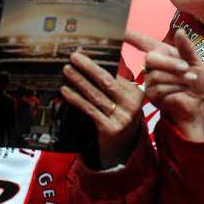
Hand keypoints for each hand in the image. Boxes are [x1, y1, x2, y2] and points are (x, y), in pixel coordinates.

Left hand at [61, 52, 143, 168]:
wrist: (123, 151)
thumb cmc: (120, 119)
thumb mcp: (124, 101)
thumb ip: (115, 83)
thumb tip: (95, 60)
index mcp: (137, 93)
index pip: (116, 73)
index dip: (99, 62)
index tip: (85, 52)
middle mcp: (132, 104)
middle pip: (107, 81)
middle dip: (89, 67)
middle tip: (74, 56)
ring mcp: (122, 118)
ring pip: (96, 95)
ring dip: (79, 80)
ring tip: (67, 70)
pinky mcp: (110, 129)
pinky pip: (89, 110)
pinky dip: (76, 98)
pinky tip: (66, 91)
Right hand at [124, 29, 203, 141]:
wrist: (198, 102)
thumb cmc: (196, 79)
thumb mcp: (196, 61)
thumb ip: (186, 47)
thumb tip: (180, 31)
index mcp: (162, 52)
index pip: (141, 41)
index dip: (128, 34)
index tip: (118, 28)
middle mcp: (153, 65)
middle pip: (150, 59)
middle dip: (169, 63)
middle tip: (185, 67)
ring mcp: (150, 80)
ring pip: (156, 75)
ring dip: (177, 78)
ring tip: (190, 80)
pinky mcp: (151, 95)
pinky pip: (159, 88)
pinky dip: (175, 87)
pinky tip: (182, 89)